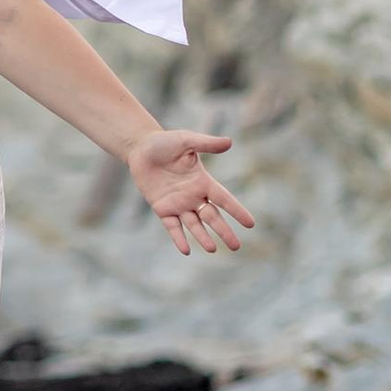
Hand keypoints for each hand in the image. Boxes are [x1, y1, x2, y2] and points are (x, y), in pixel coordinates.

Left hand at [127, 131, 255, 257]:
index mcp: (203, 181)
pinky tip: (186, 250)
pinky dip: (178, 238)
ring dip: (203, 237)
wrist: (140, 148)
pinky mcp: (162, 208)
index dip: (237, 211)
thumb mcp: (187, 141)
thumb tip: (229, 142)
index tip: (250, 224)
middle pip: (212, 217)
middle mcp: (193, 196)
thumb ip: (206, 144)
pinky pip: (172, 226)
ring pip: (194, 224)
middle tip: (236, 246)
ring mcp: (178, 204)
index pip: (224, 199)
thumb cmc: (165, 142)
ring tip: (212, 249)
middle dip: (224, 231)